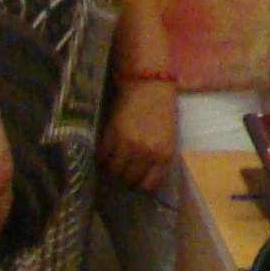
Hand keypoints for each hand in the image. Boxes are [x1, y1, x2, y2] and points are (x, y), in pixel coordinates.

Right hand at [99, 75, 175, 195]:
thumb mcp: (168, 138)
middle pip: (129, 179)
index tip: (135, 178)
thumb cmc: (163, 111)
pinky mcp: (112, 135)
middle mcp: (147, 153)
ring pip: (113, 170)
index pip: (147, 184)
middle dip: (125, 175)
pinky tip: (104, 151)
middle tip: (123, 167)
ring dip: (112, 167)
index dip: (139, 182)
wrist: (151, 85)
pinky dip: (101, 156)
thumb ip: (158, 158)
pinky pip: (101, 156)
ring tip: (113, 159)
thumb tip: (143, 178)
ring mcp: (128, 145)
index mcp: (164, 155)